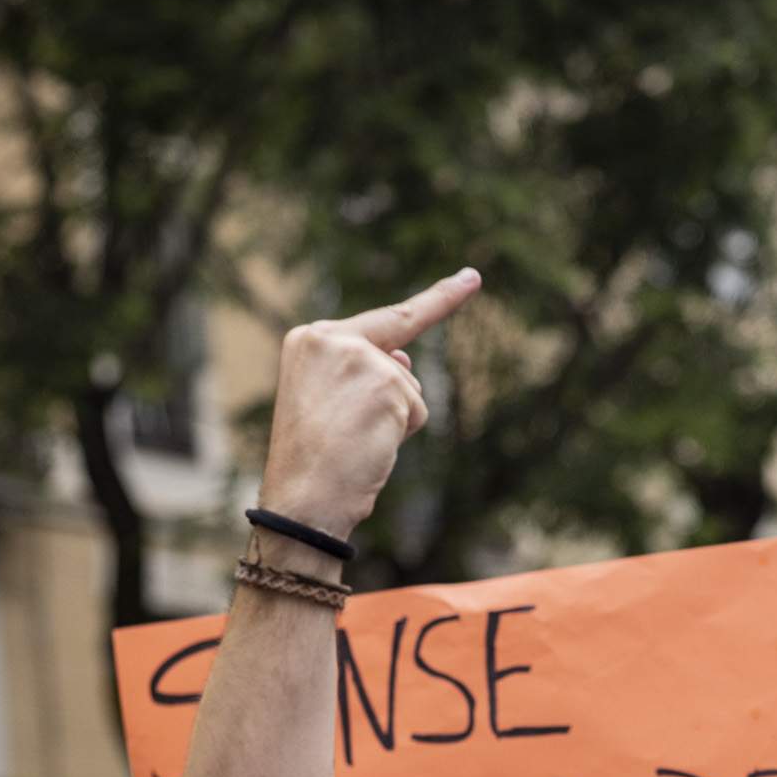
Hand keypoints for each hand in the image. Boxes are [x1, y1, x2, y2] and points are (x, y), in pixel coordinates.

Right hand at [259, 269, 481, 544]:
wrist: (303, 498)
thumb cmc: (315, 461)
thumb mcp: (332, 403)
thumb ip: (367, 372)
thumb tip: (405, 357)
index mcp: (309, 340)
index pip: (381, 320)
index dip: (436, 301)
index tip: (473, 278)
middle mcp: (330, 337)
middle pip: (398, 361)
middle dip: (405, 388)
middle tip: (364, 426)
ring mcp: (359, 356)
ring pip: (408, 388)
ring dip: (393, 422)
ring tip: (352, 443)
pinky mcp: (386, 381)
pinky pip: (417, 410)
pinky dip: (401, 434)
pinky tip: (368, 444)